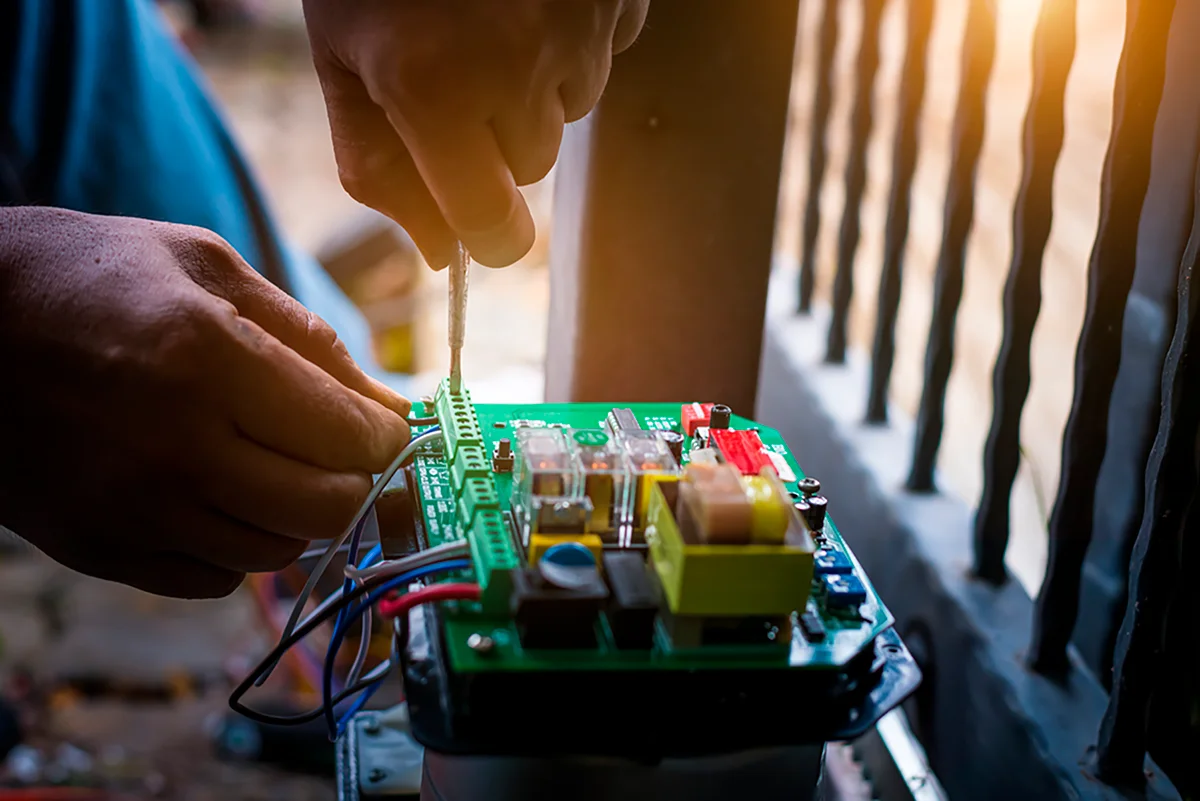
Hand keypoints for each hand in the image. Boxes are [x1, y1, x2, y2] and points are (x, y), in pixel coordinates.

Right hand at [0, 208, 411, 598]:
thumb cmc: (86, 277)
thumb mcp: (203, 266)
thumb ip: (308, 340)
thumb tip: (390, 405)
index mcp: (208, 357)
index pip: (349, 436)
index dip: (389, 437)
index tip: (388, 428)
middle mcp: (175, 446)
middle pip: (328, 506)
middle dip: (359, 481)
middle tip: (344, 452)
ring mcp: (132, 508)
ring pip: (278, 551)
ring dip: (300, 514)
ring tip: (273, 463)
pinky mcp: (99, 548)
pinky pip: (215, 579)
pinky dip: (239, 544)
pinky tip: (220, 494)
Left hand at [303, 0, 648, 268]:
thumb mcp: (345, 62)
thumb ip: (378, 168)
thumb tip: (438, 254)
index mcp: (434, 88)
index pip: (492, 226)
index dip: (485, 235)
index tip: (480, 225)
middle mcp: (519, 65)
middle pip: (530, 166)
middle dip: (496, 138)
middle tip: (456, 66)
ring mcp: (580, 28)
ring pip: (569, 111)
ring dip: (533, 85)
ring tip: (490, 17)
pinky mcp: (619, 0)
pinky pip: (603, 55)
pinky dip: (571, 39)